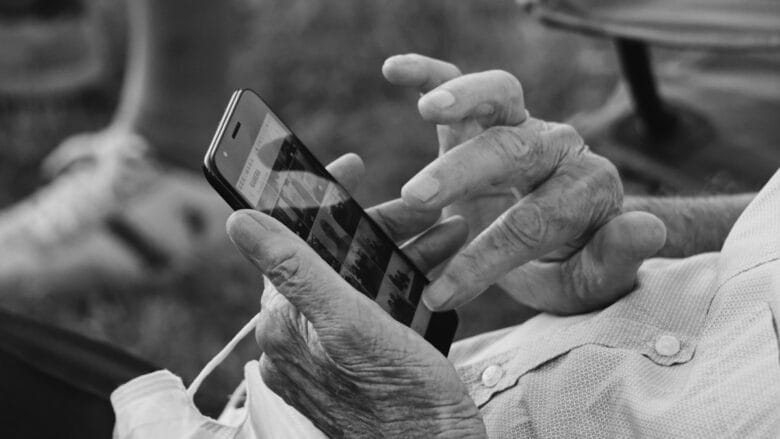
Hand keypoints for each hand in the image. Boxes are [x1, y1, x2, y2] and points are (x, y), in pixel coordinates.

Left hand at [227, 154, 486, 438]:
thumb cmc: (401, 398)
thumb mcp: (349, 323)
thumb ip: (294, 269)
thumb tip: (237, 220)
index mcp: (286, 320)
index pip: (290, 238)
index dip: (317, 196)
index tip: (350, 166)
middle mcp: (299, 334)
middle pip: (332, 256)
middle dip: (380, 226)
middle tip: (423, 211)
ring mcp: (327, 348)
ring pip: (359, 277)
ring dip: (402, 249)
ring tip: (445, 234)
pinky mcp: (354, 359)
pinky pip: (374, 305)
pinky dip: (404, 281)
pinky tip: (435, 271)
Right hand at [383, 54, 666, 313]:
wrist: (565, 235)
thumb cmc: (572, 264)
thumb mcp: (595, 280)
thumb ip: (618, 257)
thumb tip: (647, 228)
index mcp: (587, 188)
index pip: (534, 220)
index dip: (486, 258)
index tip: (442, 293)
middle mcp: (557, 147)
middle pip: (513, 150)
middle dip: (465, 173)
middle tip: (420, 197)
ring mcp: (522, 124)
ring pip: (499, 95)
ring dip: (464, 97)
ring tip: (429, 108)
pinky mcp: (488, 116)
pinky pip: (462, 81)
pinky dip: (431, 72)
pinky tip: (397, 70)